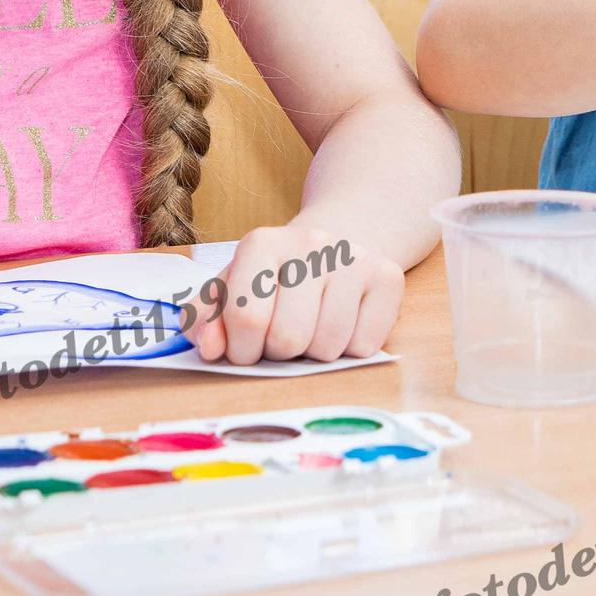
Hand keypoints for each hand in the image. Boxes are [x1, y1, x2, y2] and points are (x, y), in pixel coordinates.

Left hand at [188, 220, 400, 364]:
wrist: (337, 241)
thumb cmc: (277, 277)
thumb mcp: (232, 288)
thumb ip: (207, 318)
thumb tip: (210, 349)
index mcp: (262, 243)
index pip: (246, 317)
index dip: (241, 350)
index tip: (245, 349)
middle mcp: (311, 243)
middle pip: (288, 338)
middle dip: (279, 353)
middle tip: (281, 339)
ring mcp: (354, 258)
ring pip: (327, 347)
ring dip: (314, 354)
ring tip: (312, 330)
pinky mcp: (388, 278)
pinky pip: (363, 346)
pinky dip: (349, 350)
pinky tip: (342, 325)